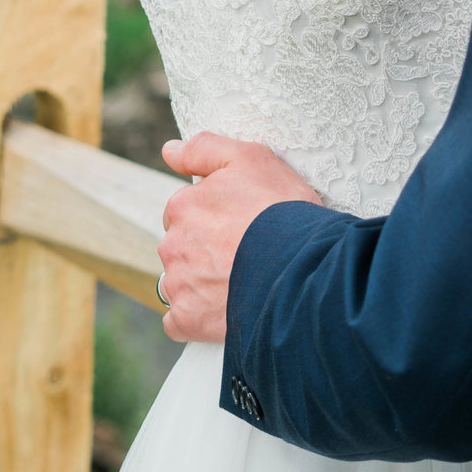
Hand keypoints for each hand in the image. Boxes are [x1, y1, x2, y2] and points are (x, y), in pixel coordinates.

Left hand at [156, 134, 323, 344]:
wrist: (303, 269)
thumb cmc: (282, 210)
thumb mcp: (251, 159)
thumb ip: (205, 149)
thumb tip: (169, 150)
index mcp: (183, 206)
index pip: (185, 209)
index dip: (213, 214)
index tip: (240, 221)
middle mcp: (172, 244)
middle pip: (181, 245)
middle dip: (203, 247)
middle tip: (243, 250)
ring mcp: (178, 284)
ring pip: (180, 281)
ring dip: (200, 281)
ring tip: (240, 280)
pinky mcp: (188, 319)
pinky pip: (179, 321)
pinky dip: (195, 318)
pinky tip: (222, 310)